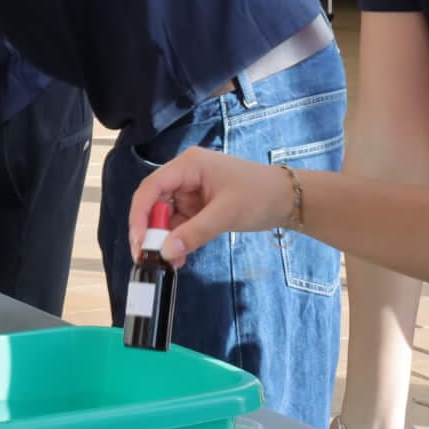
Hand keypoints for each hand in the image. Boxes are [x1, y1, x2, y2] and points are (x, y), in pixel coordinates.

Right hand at [127, 147, 298, 267]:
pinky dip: (178, 240)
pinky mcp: (199, 206)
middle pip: (155, 202)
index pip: (152, 187)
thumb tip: (164, 252)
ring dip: (165, 239)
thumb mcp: (226, 214)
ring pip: (166, 217)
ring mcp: (192, 191)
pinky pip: (180, 224)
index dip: (140, 214)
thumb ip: (194, 233)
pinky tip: (180, 257)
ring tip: (169, 263)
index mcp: (189, 165)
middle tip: (148, 257)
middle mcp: (185, 175)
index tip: (139, 242)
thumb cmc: (259, 196)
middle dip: (151, 230)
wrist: (288, 199)